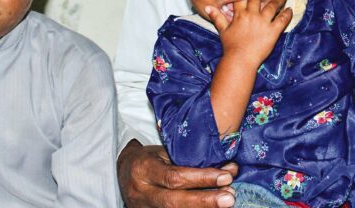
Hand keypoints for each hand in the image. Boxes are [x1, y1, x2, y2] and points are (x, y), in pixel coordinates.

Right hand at [118, 140, 238, 206]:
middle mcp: (141, 192)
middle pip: (174, 202)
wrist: (124, 172)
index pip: (174, 177)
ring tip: (226, 202)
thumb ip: (191, 160)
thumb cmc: (150, 158)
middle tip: (229, 198)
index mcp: (143, 169)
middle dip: (204, 201)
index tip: (226, 176)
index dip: (201, 178)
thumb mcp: (164, 152)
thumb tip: (230, 168)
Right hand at [205, 0, 291, 67]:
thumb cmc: (230, 46)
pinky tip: (289, 10)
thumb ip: (216, 17)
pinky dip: (287, 14)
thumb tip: (207, 7)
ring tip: (277, 2)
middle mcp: (252, 16)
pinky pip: (283, 19)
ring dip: (275, 3)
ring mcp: (264, 23)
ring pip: (271, 6)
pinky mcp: (273, 31)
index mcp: (240, 15)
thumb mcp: (223, 30)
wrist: (240, 60)